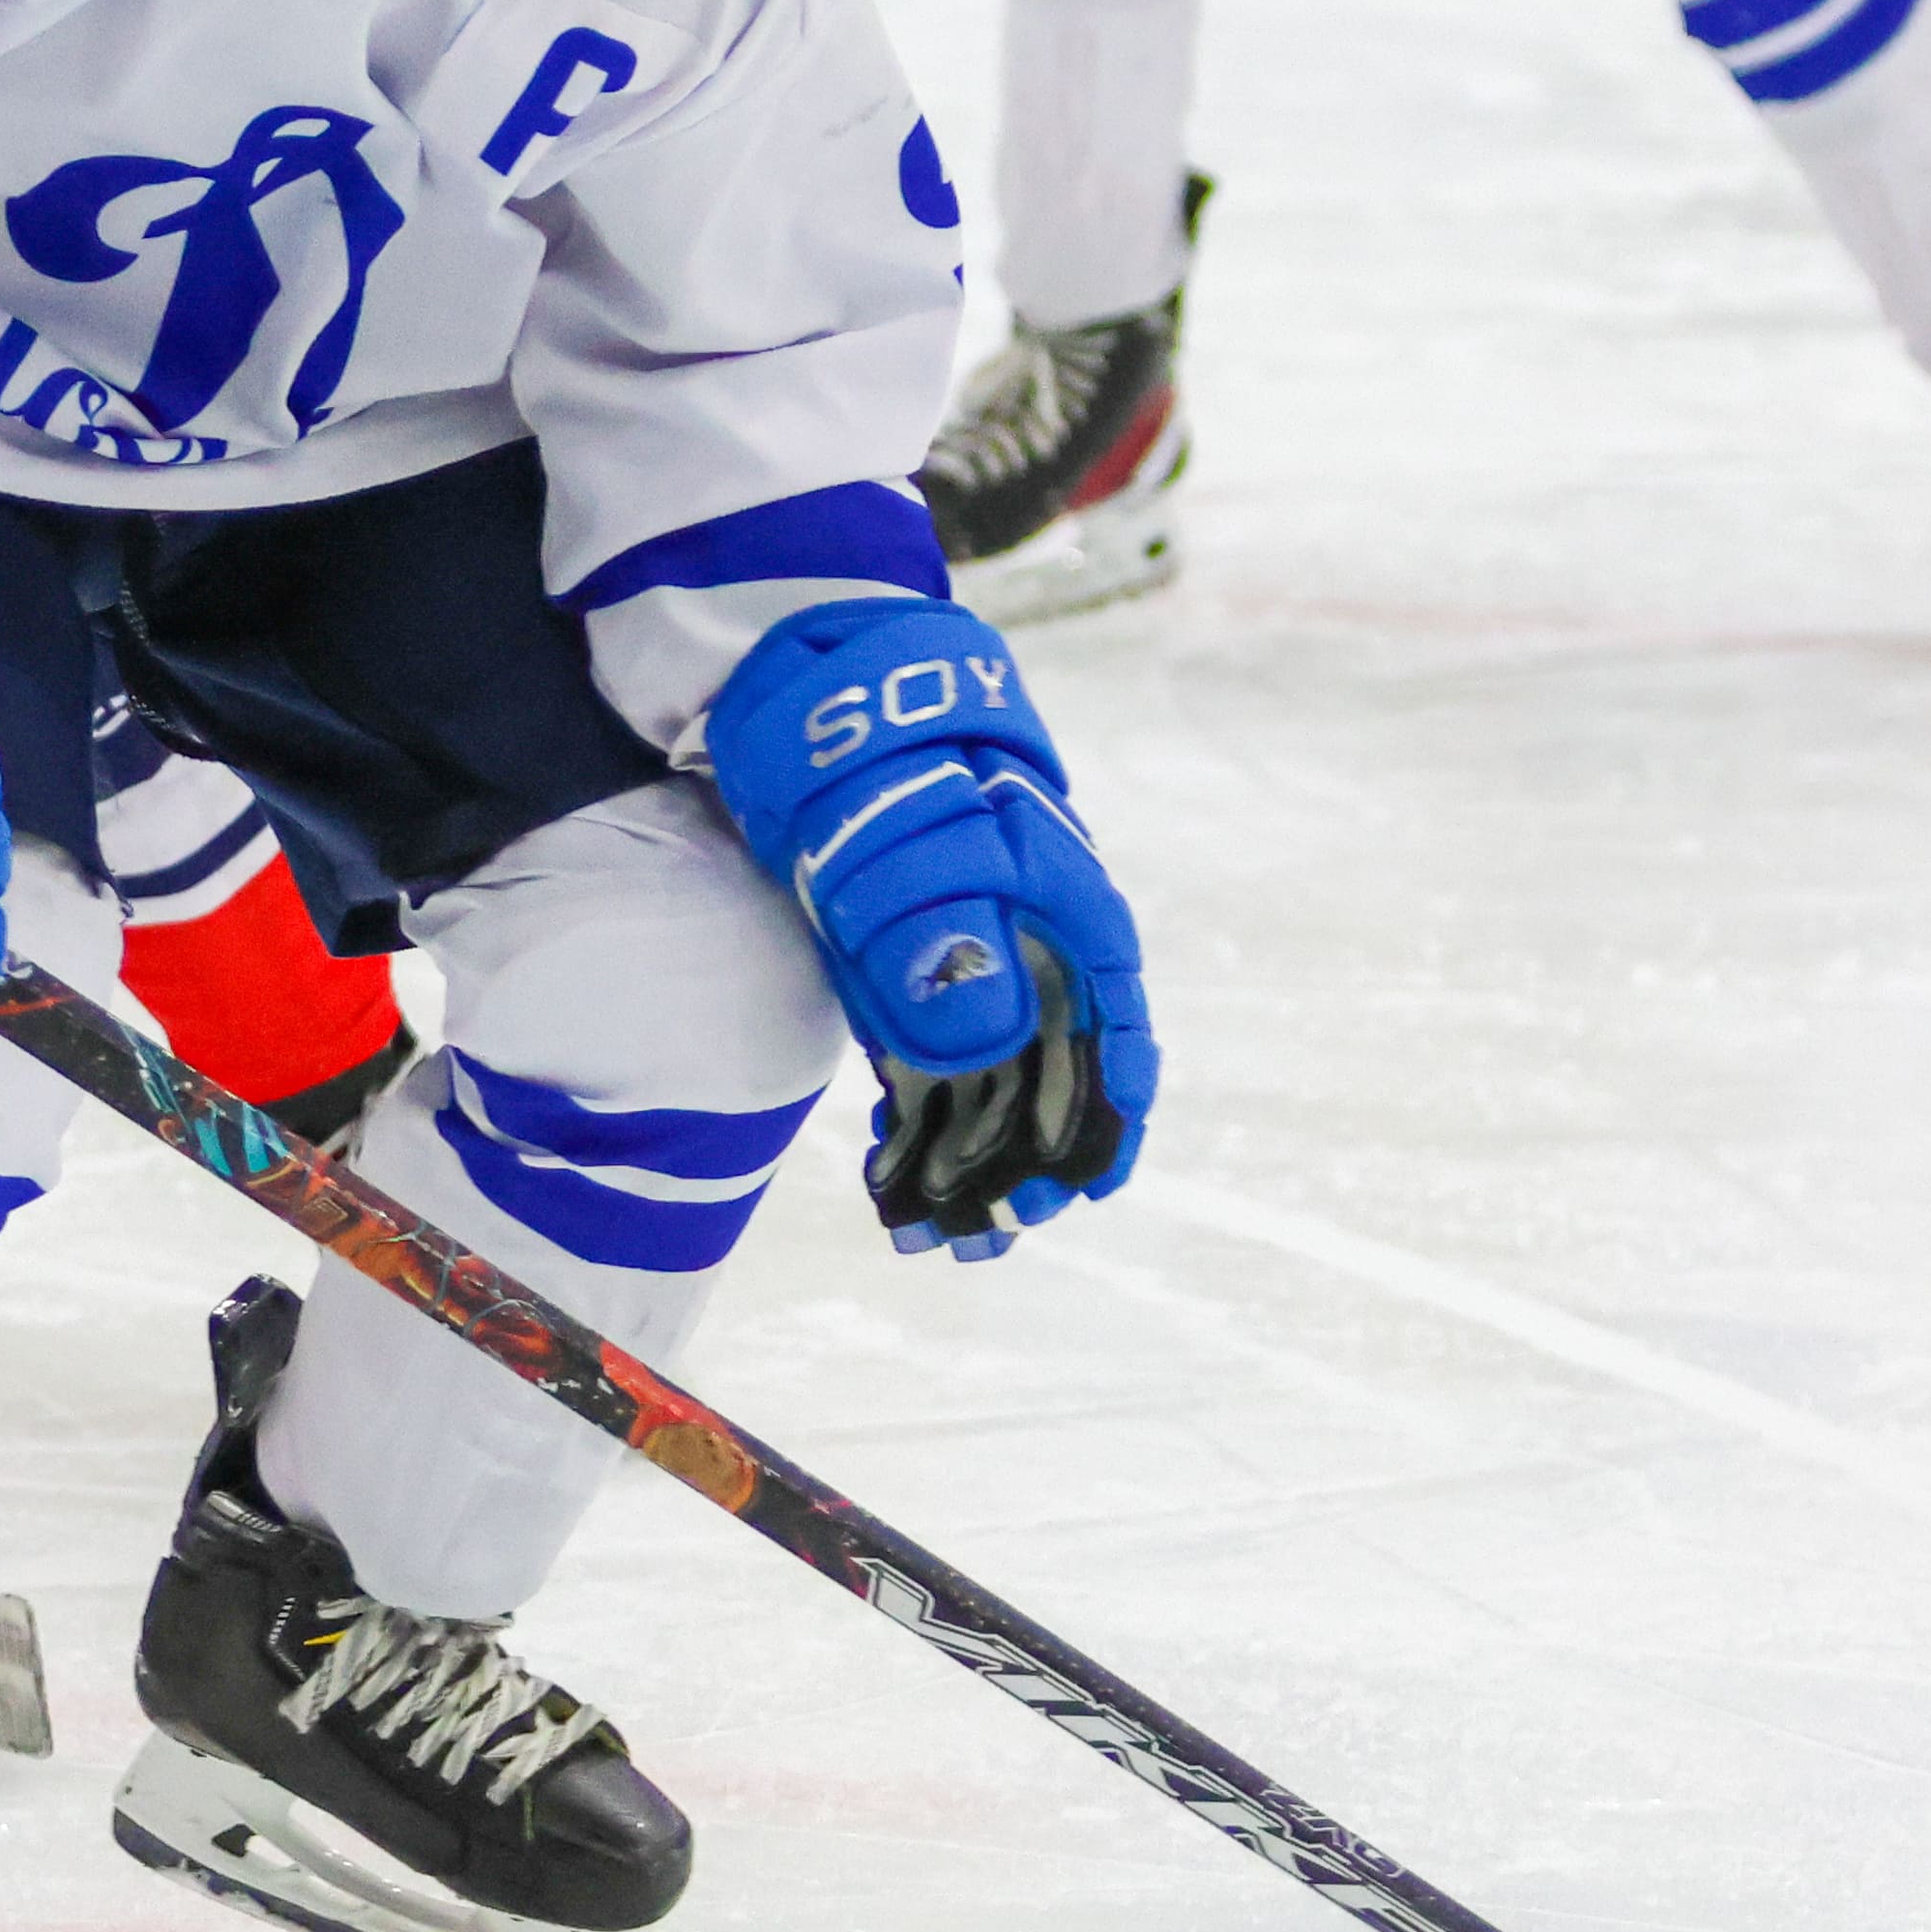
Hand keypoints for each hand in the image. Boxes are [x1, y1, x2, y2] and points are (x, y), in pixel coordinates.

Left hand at [702, 596, 1156, 1261]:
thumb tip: (978, 1045)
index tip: (1082, 1192)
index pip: (1118, 1034)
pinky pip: (932, 1059)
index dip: (1109, 1119)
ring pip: (991, 1082)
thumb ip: (942, 938)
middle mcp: (1031, 946)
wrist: (812, 695)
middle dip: (1026, 1164)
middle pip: (1054, 1075)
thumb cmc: (877, 761)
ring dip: (965, 1159)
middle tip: (984, 1235)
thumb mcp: (907, 842)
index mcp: (1065, 915)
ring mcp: (971, 957)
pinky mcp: (909, 967)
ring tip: (928, 1235)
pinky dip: (914, 1120)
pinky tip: (884, 1175)